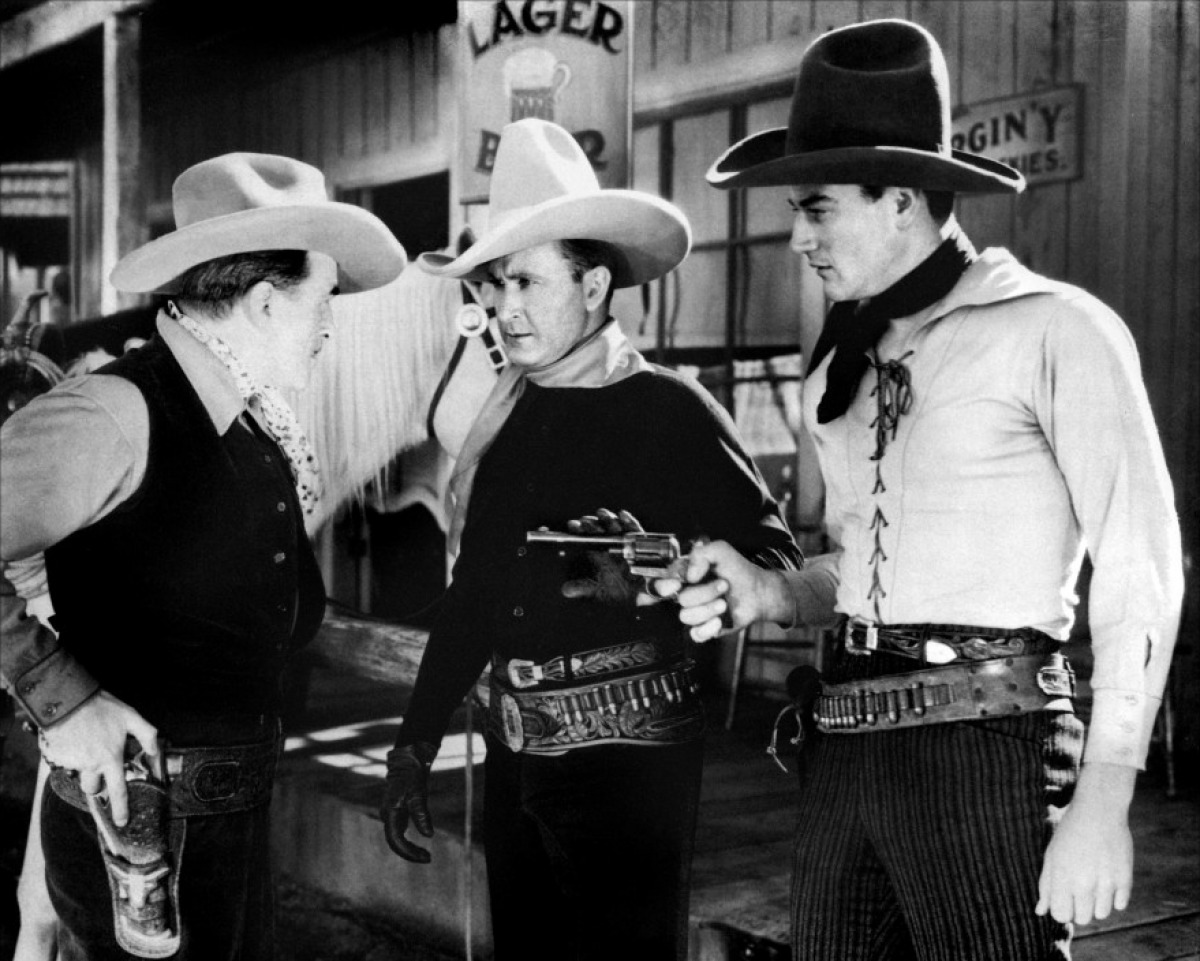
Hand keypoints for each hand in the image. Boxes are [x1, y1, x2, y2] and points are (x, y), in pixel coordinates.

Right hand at [36, 690, 158, 827]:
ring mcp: (71, 763)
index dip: (121, 809)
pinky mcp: (55, 758)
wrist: (68, 700)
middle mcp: (91, 765)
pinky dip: (69, 755)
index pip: (117, 791)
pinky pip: (64, 763)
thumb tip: (155, 751)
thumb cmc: (101, 707)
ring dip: (84, 768)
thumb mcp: (131, 716)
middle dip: (97, 782)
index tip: (122, 821)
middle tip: (100, 764)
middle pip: (93, 788)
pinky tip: (74, 739)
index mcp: (110, 758)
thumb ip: (146, 735)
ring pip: (79, 776)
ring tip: (87, 745)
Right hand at [381, 742, 437, 862]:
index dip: (408, 851)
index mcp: (390, 813)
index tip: (424, 857)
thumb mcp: (418, 794)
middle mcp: (387, 816)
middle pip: (395, 842)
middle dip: (410, 853)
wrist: (407, 763)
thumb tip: (429, 835)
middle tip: (428, 859)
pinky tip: (418, 846)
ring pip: (396, 839)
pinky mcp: (396, 814)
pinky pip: (399, 833)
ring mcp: (390, 815)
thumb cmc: (412, 777)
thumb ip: (422, 814)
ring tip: (425, 856)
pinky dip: (408, 842)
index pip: (395, 840)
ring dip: (409, 849)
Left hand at [560, 508, 657, 605]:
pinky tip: (622, 515)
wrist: (652, 592)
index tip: (572, 525)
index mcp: (601, 553)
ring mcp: (627, 542)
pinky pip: (636, 530)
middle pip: (600, 529)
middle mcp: (613, 545)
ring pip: (617, 526)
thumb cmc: (626, 590)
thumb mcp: (603, 591)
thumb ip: (585, 588)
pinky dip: (629, 521)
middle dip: (593, 523)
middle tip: (585, 521)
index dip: (579, 530)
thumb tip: (565, 590)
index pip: (587, 537)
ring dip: (609, 519)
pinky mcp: (643, 542)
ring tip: (602, 515)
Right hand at [652, 539, 786, 641]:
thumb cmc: (737, 570)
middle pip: (680, 600)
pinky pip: (696, 634)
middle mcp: (685, 594)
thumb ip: (700, 554)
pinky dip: (709, 627)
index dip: (661, 586)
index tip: (677, 584)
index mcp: (683, 576)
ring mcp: (694, 612)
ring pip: (686, 616)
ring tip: (725, 602)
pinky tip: (721, 620)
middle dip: (705, 592)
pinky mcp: (704, 628)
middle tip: (723, 584)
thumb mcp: (720, 550)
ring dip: (709, 608)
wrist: (757, 590)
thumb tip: (689, 576)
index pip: (657, 584)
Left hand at [1036, 763, 1135, 924]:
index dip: (1061, 910)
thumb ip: (1046, 885)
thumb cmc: (1070, 833)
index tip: (1064, 899)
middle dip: (1079, 909)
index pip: (1060, 915)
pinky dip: (1114, 897)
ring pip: (1102, 914)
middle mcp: (1084, 883)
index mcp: (1061, 877)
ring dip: (1097, 904)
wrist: (1099, 811)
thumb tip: (1040, 912)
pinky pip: (1120, 905)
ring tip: (1093, 882)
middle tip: (1079, 890)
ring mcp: (1106, 882)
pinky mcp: (1125, 878)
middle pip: (1083, 919)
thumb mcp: (1052, 855)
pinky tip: (1107, 878)